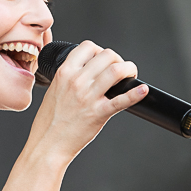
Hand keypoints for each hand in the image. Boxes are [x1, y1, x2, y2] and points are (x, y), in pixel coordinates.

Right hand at [28, 40, 148, 162]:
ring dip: (129, 70)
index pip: (88, 47)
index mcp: (64, 73)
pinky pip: (121, 100)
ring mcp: (88, 97)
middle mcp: (77, 81)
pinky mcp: (98, 113)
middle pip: (107, 55)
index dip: (100, 51)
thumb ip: (70, 78)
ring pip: (116, 70)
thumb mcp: (55, 91)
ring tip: (130, 76)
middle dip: (118, 60)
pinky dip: (136, 94)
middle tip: (121, 71)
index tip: (104, 60)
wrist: (47, 144)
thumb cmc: (49, 122)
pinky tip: (143, 90)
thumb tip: (88, 72)